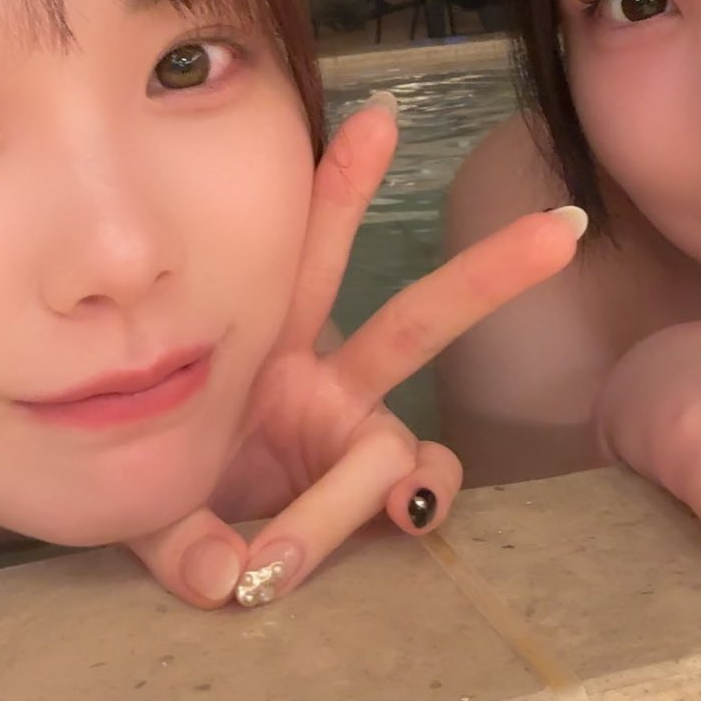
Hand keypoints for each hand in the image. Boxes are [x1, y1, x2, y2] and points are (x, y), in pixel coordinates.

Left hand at [129, 94, 585, 608]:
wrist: (167, 540)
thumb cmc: (152, 484)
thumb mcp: (138, 499)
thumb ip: (177, 537)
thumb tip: (225, 579)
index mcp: (261, 344)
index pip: (309, 258)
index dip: (342, 189)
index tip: (377, 122)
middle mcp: (324, 382)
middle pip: (415, 322)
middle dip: (485, 276)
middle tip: (562, 231)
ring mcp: (356, 441)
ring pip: (410, 447)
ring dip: (380, 488)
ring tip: (314, 541)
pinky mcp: (371, 496)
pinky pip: (414, 495)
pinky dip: (412, 510)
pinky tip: (402, 522)